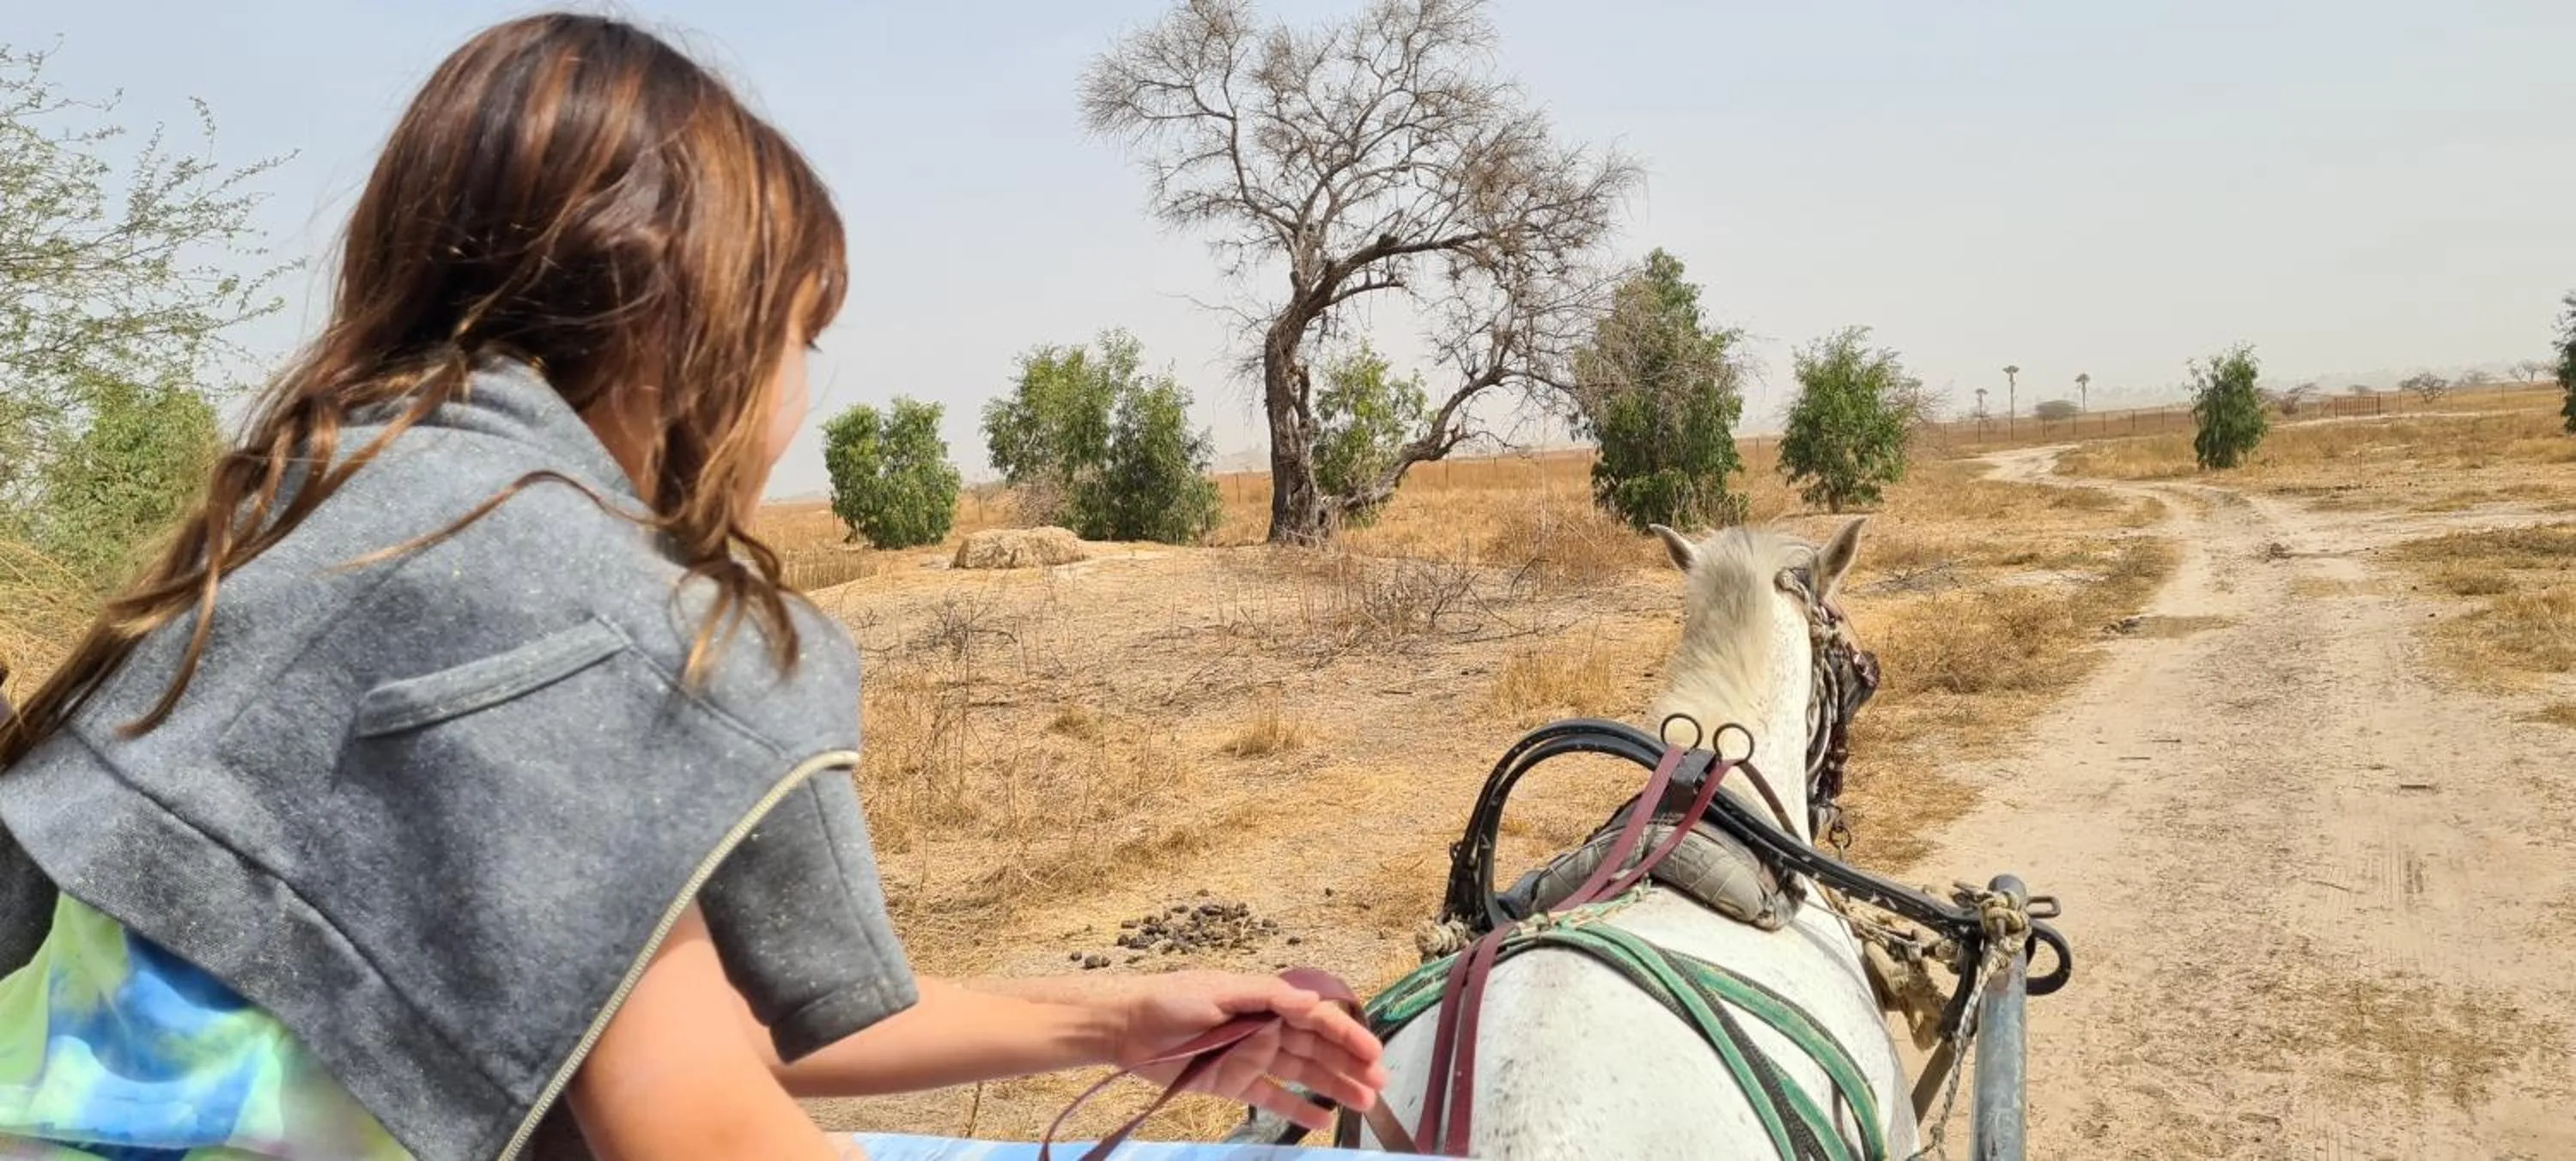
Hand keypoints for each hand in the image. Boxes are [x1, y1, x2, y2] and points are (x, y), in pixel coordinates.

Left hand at [1108, 970, 1388, 1131]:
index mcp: (1266, 1001)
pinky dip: (1297, 1110)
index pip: (1317, 1019)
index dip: (1347, 1035)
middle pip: (1317, 1048)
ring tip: (1364, 1103)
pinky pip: (1272, 1098)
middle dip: (1350, 1064)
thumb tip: (1312, 1002)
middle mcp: (1265, 1029)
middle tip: (1379, 1084)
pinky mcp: (1232, 1083)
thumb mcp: (1218, 990)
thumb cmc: (1170, 1001)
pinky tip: (1323, 1122)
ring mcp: (1251, 1057)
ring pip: (1302, 1073)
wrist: (1124, 1027)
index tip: (1373, 1054)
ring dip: (1333, 1086)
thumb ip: (1266, 996)